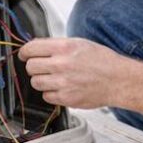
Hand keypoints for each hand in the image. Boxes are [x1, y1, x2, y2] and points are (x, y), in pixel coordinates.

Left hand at [18, 37, 133, 108]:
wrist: (118, 80)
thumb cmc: (102, 61)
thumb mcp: (79, 43)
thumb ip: (56, 45)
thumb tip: (35, 48)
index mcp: (64, 48)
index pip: (30, 49)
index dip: (24, 52)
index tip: (24, 55)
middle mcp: (62, 64)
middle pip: (30, 67)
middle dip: (34, 67)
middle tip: (42, 67)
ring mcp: (63, 83)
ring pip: (35, 82)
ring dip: (41, 80)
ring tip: (54, 78)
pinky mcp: (66, 98)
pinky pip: (46, 96)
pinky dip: (51, 93)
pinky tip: (61, 88)